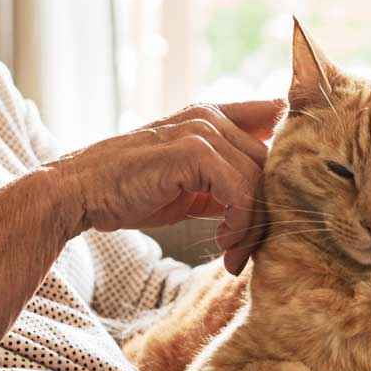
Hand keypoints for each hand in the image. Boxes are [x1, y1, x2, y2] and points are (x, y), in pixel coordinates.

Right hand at [46, 99, 284, 273]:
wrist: (79, 192)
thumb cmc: (130, 191)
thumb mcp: (189, 185)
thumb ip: (225, 183)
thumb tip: (264, 207)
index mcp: (211, 116)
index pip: (274, 117)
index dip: (291, 149)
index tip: (291, 196)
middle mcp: (210, 117)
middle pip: (272, 162)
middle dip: (267, 212)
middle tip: (248, 251)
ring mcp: (202, 131)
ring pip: (260, 180)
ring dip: (252, 227)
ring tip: (233, 254)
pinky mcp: (194, 153)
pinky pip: (241, 192)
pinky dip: (239, 225)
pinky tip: (223, 245)